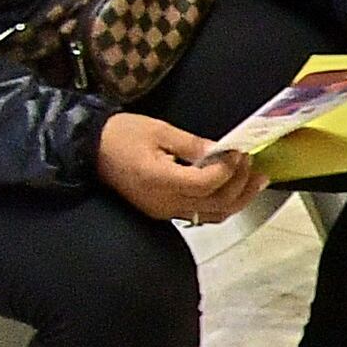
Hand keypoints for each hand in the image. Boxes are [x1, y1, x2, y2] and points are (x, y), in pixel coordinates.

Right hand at [98, 110, 268, 223]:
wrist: (89, 150)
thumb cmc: (120, 135)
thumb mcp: (159, 131)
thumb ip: (194, 145)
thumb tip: (223, 151)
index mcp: (159, 180)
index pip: (207, 183)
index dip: (228, 169)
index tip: (239, 151)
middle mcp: (163, 202)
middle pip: (216, 203)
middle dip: (241, 182)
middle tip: (252, 162)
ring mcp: (164, 211)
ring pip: (213, 214)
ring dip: (239, 198)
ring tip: (257, 179)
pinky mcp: (163, 212)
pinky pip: (201, 215)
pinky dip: (223, 205)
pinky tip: (235, 190)